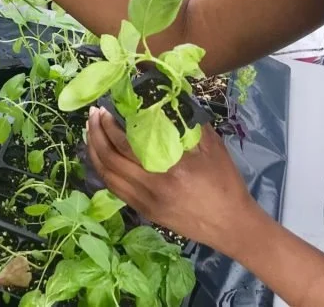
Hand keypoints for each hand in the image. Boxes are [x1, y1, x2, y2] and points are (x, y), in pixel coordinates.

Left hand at [85, 106, 256, 250]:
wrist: (232, 226)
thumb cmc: (225, 184)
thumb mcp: (213, 148)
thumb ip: (190, 123)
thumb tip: (170, 98)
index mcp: (169, 169)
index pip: (126, 145)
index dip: (109, 127)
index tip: (104, 110)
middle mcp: (152, 187)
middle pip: (109, 160)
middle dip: (96, 135)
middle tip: (92, 116)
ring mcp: (145, 203)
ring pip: (107, 177)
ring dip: (94, 152)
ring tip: (91, 132)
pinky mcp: (145, 212)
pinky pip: (115, 189)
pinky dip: (103, 170)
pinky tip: (101, 157)